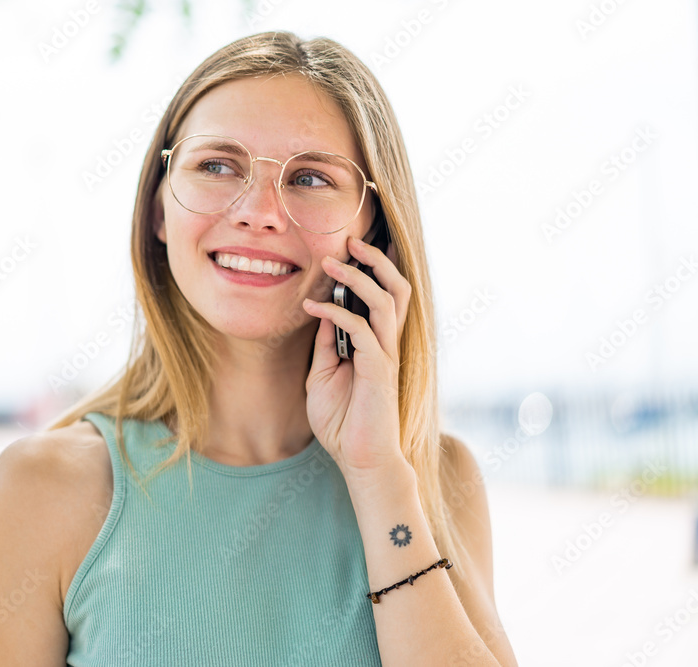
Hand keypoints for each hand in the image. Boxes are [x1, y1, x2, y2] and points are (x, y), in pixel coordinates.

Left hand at [301, 236, 411, 476]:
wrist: (358, 458)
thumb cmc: (342, 421)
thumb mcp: (322, 376)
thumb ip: (324, 345)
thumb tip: (320, 314)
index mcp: (377, 342)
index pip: (383, 295)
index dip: (372, 268)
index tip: (348, 246)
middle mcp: (387, 343)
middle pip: (397, 288)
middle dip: (377, 260)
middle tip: (350, 241)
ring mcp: (386, 355)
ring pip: (387, 302)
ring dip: (359, 278)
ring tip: (333, 263)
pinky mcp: (379, 370)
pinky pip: (363, 331)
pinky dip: (338, 315)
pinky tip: (314, 309)